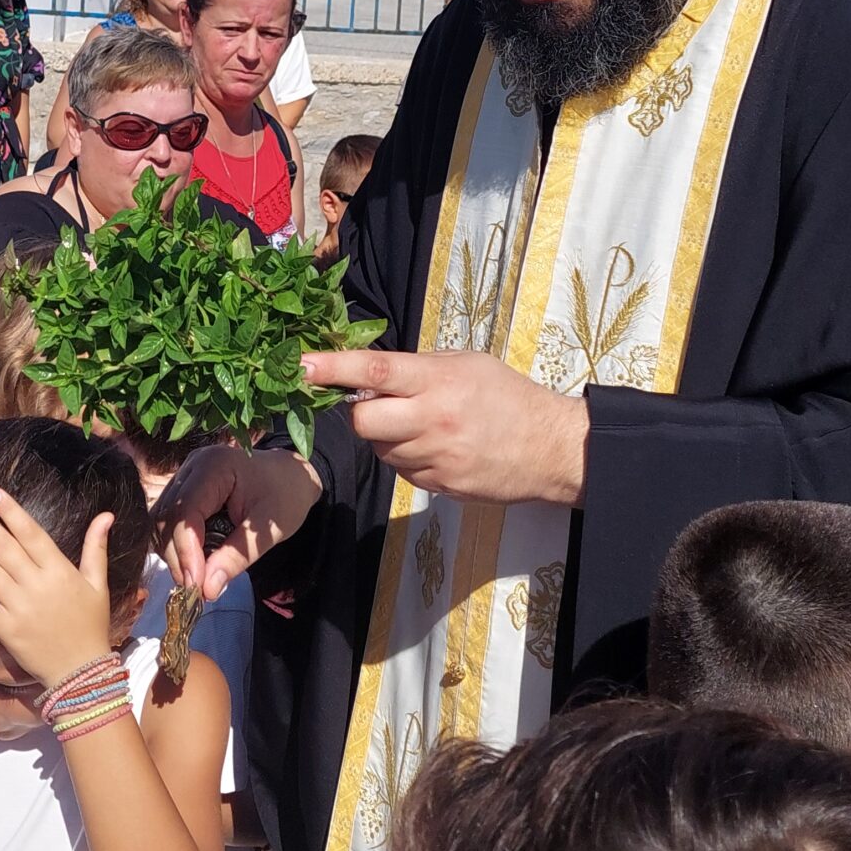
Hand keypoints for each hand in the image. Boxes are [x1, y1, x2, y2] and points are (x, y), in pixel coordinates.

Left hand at [0, 488, 114, 688]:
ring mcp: (19, 608)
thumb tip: (106, 515)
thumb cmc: (91, 624)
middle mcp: (37, 586)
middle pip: (4, 548)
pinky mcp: (6, 630)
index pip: (31, 534)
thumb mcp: (98, 584)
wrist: (82, 670)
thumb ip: (96, 548)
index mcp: (59, 571)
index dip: (11, 513)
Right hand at [154, 443, 321, 603]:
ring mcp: (185, 477)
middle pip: (167, 517)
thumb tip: (207, 590)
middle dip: (177, 557)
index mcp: (214, 467)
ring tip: (196, 579)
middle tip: (196, 590)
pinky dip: (175, 545)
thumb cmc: (286, 497)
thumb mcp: (267, 533)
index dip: (186, 551)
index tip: (196, 584)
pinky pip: (168, 521)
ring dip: (173, 553)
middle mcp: (192, 467)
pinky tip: (193, 563)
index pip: (186, 512)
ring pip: (161, 521)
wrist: (293, 477)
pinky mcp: (185, 491)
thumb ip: (236, 558)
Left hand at [300, 348, 587, 506]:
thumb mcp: (466, 364)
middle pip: (364, 421)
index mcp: (438, 381)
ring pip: (381, 450)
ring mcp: (435, 458)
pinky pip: (404, 471)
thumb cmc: (508, 397)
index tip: (301, 366)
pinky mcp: (439, 486)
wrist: (549, 449)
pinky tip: (439, 449)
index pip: (374, 370)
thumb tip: (372, 374)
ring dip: (389, 437)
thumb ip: (419, 368)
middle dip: (362, 413)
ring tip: (424, 426)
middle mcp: (431, 420)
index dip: (333, 368)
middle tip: (380, 404)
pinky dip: (409, 459)